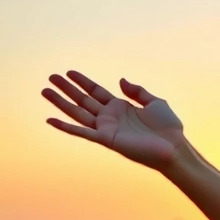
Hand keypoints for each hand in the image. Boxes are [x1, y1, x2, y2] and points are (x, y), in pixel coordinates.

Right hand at [42, 71, 185, 170]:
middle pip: (83, 100)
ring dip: (61, 103)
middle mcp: (110, 117)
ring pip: (78, 113)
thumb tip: (120, 80)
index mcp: (120, 107)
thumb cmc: (168, 128)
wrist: (174, 147)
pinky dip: (66, 127)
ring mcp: (107, 128)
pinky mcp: (107, 139)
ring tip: (45, 91)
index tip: (69, 72)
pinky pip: (82, 132)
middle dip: (67, 89)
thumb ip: (137, 91)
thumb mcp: (155, 102)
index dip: (83, 81)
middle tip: (51, 77)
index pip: (96, 91)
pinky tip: (50, 120)